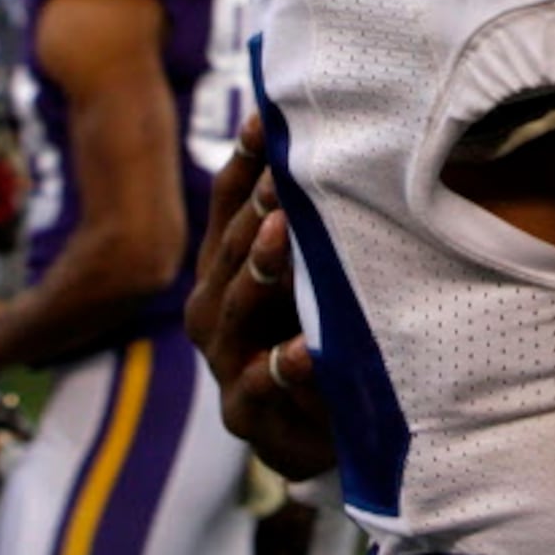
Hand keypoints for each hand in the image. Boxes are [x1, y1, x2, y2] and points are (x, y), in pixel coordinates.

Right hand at [185, 114, 335, 480]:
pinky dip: (285, 367)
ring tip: (283, 235)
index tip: (269, 118)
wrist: (318, 435)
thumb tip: (340, 138)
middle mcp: (214, 306)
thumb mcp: (313, 275)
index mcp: (226, 265)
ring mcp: (224, 359)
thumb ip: (315, 222)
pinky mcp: (244, 411)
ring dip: (260, 270)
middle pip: (231, 247)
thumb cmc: (317, 335)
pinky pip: (260, 385)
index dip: (246, 161)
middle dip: (258, 208)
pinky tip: (310, 351)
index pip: (228, 201)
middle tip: (287, 172)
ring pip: (234, 307)